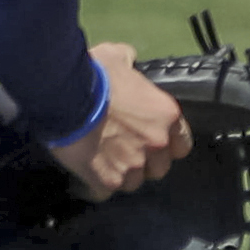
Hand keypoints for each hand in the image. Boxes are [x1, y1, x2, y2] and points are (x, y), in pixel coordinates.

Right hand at [50, 44, 192, 197]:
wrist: (67, 97)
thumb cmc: (94, 74)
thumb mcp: (117, 57)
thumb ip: (129, 62)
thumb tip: (128, 59)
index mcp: (167, 116)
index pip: (182, 145)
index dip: (167, 146)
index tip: (153, 143)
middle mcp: (157, 143)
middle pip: (158, 168)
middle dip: (144, 163)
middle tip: (124, 153)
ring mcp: (133, 164)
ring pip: (133, 183)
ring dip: (121, 176)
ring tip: (105, 164)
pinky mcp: (108, 179)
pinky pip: (105, 192)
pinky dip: (97, 186)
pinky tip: (88, 176)